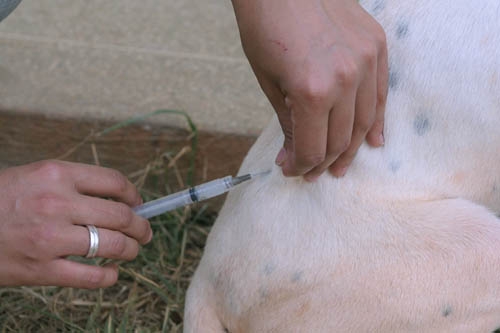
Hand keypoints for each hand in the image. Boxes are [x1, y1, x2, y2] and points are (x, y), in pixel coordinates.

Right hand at [0, 160, 151, 288]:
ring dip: (131, 250)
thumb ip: (73, 184)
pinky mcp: (41, 269)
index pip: (114, 182)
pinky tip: (111, 273)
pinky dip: (109, 277)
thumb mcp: (35, 177)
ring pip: (112, 245)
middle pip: (120, 216)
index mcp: (57, 174)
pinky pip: (91, 277)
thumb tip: (117, 198)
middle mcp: (57, 203)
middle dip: (141, 226)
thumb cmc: (0, 199)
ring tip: (132, 250)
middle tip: (145, 232)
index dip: (134, 195)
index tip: (138, 204)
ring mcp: (50, 238)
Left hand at [232, 0, 387, 179]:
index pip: (313, 147)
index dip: (301, 166)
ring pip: (365, 122)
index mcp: (312, 91)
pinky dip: (377, 120)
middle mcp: (346, 79)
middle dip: (324, 162)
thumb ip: (289, 124)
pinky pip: (381, 94)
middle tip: (313, 173)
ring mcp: (366, 61)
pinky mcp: (377, 46)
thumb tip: (294, 157)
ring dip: (351, 149)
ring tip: (341, 166)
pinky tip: (373, 140)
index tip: (291, 170)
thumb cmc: (265, 29)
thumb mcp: (269, 83)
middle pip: (340, 140)